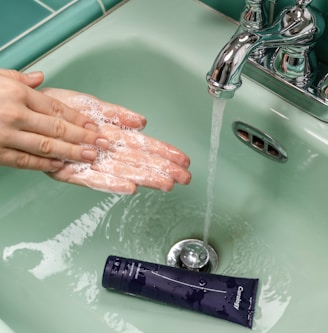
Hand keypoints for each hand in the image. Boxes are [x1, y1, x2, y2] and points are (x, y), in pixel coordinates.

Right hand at [0, 69, 109, 170]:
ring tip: (89, 156)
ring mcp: (5, 134)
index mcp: (17, 94)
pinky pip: (24, 160)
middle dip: (83, 137)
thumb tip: (40, 78)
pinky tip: (60, 164)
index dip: (79, 119)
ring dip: (71, 152)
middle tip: (101, 143)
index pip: (56, 108)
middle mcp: (14, 114)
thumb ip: (19, 78)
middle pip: (57, 128)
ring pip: (46, 146)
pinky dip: (44, 164)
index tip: (94, 126)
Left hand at [41, 88, 190, 193]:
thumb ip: (118, 114)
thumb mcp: (92, 106)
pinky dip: (112, 183)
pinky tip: (130, 186)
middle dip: (164, 169)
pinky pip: (95, 179)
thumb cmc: (62, 110)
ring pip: (124, 171)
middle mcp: (106, 152)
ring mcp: (91, 163)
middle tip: (185, 178)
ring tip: (167, 183)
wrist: (34, 114)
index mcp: (112, 135)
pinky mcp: (72, 172)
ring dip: (146, 177)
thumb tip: (142, 122)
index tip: (183, 159)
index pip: (145, 145)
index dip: (165, 152)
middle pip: (140, 161)